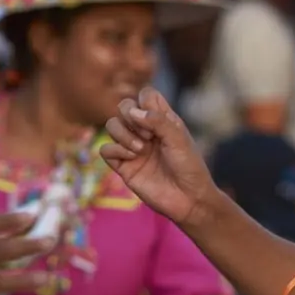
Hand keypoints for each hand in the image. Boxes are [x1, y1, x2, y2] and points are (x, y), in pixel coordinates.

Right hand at [101, 87, 220, 226]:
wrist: (188, 199)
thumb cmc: (189, 167)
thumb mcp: (178, 139)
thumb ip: (157, 121)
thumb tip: (132, 110)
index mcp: (163, 120)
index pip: (145, 95)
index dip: (145, 101)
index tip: (156, 118)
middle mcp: (146, 131)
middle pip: (124, 106)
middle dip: (130, 115)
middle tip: (148, 135)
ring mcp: (133, 148)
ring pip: (111, 125)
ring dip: (123, 134)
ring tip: (141, 149)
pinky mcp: (123, 166)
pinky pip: (106, 150)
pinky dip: (116, 150)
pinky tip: (132, 158)